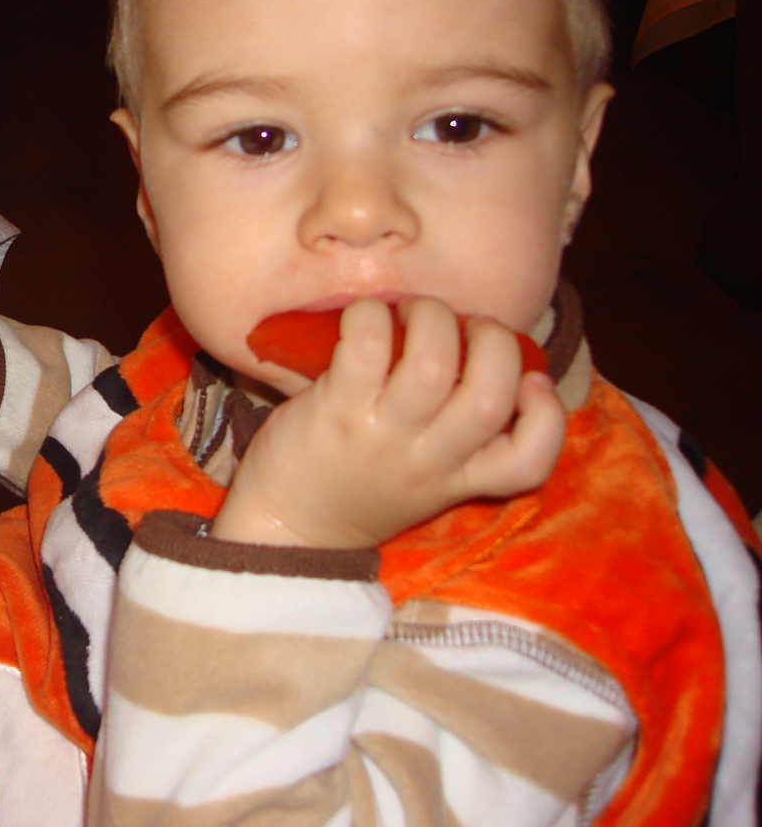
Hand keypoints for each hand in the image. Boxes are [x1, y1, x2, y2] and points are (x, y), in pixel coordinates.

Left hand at [213, 296, 566, 548]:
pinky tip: (366, 317)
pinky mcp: (337, 408)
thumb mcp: (423, 477)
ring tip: (413, 313)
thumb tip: (470, 349)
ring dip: (431, 318)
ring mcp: (383, 434)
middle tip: (465, 327)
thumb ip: (453, 431)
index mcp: (459, 477)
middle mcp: (429, 458)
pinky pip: (367, 346)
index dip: (549, 416)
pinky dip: (372, 316)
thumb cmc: (355, 483)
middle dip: (494, 341)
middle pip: (490, 396)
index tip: (532, 383)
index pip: (532, 461)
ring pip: (432, 363)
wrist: (286, 522)